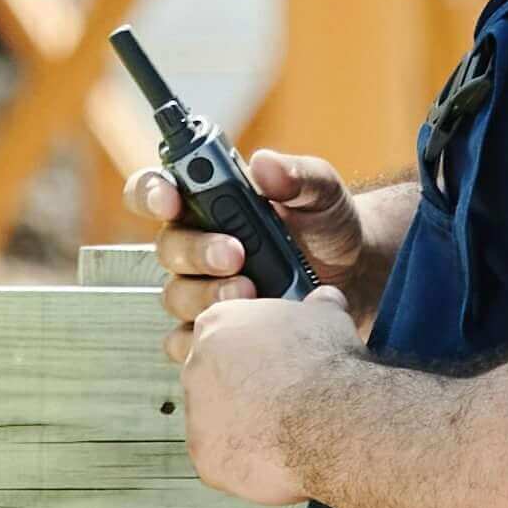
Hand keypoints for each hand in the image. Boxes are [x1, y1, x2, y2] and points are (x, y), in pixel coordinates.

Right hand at [133, 147, 375, 346]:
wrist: (355, 278)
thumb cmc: (327, 227)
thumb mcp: (321, 192)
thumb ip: (297, 174)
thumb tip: (264, 164)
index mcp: (208, 201)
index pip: (158, 189)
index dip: (152, 192)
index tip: (170, 200)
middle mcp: (196, 244)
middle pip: (168, 248)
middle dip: (198, 251)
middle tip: (235, 254)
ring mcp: (202, 289)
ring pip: (176, 296)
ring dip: (208, 296)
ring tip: (252, 293)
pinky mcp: (213, 330)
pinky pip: (185, 342)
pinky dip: (206, 341)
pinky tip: (239, 336)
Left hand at [176, 287, 355, 507]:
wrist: (331, 418)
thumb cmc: (327, 365)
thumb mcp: (327, 317)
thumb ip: (316, 305)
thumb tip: (325, 299)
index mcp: (217, 323)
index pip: (221, 335)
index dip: (250, 353)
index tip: (271, 365)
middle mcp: (195, 365)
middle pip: (212, 379)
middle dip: (241, 391)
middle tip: (278, 401)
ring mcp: (196, 415)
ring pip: (215, 423)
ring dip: (242, 428)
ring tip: (282, 432)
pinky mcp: (205, 458)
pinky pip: (222, 461)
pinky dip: (245, 463)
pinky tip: (275, 457)